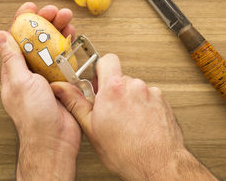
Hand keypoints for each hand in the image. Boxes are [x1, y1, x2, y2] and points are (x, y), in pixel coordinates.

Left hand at [0, 2, 79, 180]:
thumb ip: (11, 58)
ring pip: (53, 47)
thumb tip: (0, 36)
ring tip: (68, 20)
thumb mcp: (19, 82)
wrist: (54, 140)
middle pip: (37, 39)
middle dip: (46, 22)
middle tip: (56, 11)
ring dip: (60, 31)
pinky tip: (74, 38)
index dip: (23, 20)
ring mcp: (47, 76)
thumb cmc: (33, 116)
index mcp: (15, 70)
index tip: (31, 7)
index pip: (16, 38)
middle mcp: (30, 71)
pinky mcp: (63, 81)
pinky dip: (70, 47)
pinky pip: (66, 60)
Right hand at [51, 54, 215, 179]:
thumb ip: (75, 103)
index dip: (99, 69)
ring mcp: (151, 94)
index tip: (96, 82)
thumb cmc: (127, 152)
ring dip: (128, 100)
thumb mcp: (91, 128)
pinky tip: (137, 124)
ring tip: (124, 121)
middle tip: (107, 109)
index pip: (106, 60)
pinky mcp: (163, 102)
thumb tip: (62, 89)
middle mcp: (134, 86)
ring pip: (134, 89)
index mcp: (114, 88)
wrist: (158, 165)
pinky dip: (142, 107)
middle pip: (119, 77)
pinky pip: (148, 98)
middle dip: (112, 90)